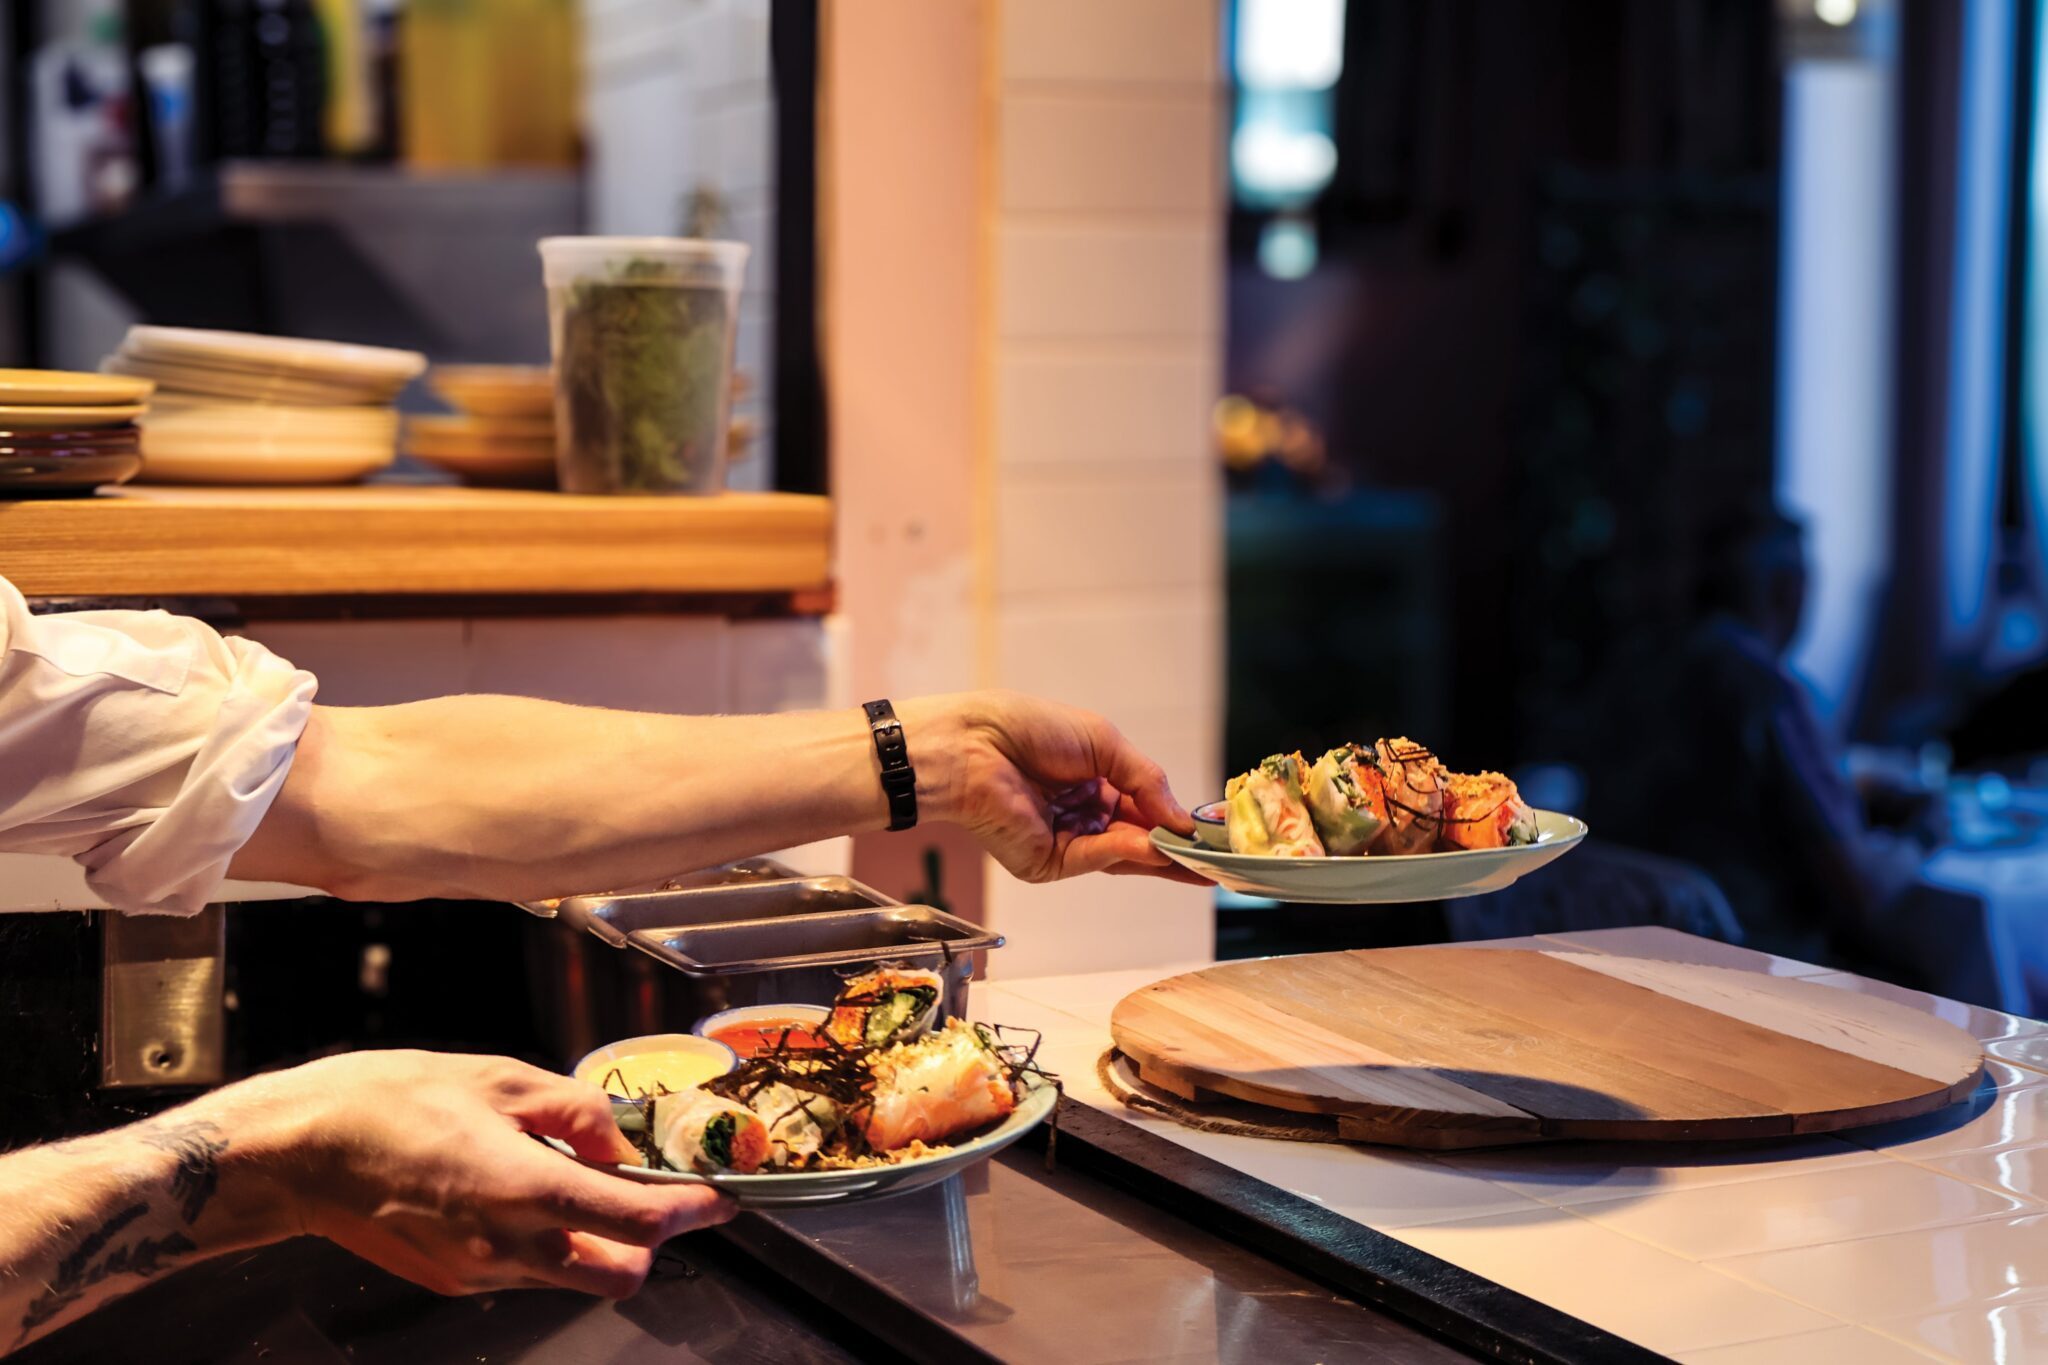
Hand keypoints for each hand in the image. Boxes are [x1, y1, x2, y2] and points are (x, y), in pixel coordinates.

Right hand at [203, 1050, 733, 1297]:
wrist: (300, 1151)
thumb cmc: (390, 1100)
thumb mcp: (501, 1076)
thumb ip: (575, 1112)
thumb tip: (618, 1142)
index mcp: (525, 1188)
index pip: (640, 1221)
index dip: (692, 1211)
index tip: (718, 1198)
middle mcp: (508, 1245)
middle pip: (621, 1276)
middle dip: (649, 1242)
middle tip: (650, 1194)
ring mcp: (479, 1272)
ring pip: (575, 1277)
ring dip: (597, 1241)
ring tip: (574, 1178)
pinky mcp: (454, 1281)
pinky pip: (528, 1272)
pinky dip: (548, 1242)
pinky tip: (523, 1193)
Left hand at [907, 691, 1199, 882]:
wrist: (974, 745)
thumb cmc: (1030, 729)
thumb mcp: (1105, 742)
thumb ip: (1147, 780)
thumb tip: (1183, 820)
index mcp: (1095, 781)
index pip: (1147, 807)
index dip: (1178, 819)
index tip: (1212, 831)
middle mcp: (1084, 815)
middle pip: (1142, 839)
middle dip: (1179, 849)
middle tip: (1218, 859)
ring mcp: (1068, 842)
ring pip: (1125, 855)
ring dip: (1162, 855)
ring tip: (1200, 858)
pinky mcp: (1049, 862)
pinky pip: (1096, 858)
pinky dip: (1127, 852)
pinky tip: (1153, 846)